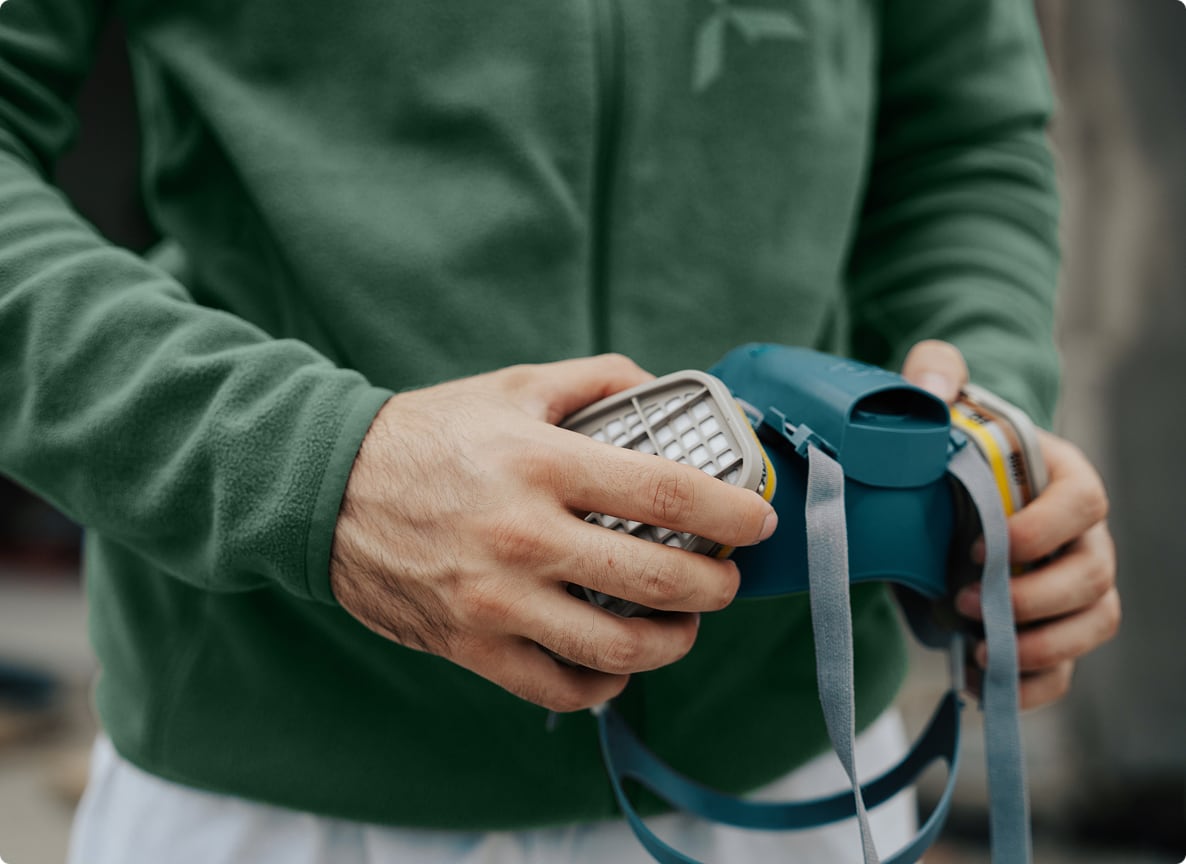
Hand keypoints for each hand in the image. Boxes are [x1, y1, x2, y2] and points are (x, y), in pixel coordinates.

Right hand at [329, 355, 777, 712]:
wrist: (326, 489)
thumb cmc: (426, 434)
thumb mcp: (511, 386)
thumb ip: (594, 381)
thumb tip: (660, 385)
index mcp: (543, 463)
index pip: (669, 493)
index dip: (732, 513)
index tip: (757, 522)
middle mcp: (525, 535)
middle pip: (659, 581)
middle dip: (714, 587)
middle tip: (722, 579)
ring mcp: (497, 599)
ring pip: (617, 646)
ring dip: (671, 642)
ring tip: (681, 626)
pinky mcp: (470, 644)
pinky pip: (558, 685)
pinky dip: (603, 682)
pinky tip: (616, 661)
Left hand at [902, 341, 1120, 710]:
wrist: (937, 496)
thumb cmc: (949, 447)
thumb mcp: (937, 404)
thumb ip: (934, 375)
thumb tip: (931, 385)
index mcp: (1062, 478)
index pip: (1084, 503)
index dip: (1041, 530)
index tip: (982, 544)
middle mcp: (1082, 536)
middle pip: (1095, 574)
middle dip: (1036, 598)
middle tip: (965, 601)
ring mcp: (1072, 587)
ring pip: (1093, 624)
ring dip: (1041, 646)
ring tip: (980, 651)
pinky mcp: (1048, 628)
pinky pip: (1064, 668)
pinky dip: (1032, 687)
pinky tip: (984, 686)